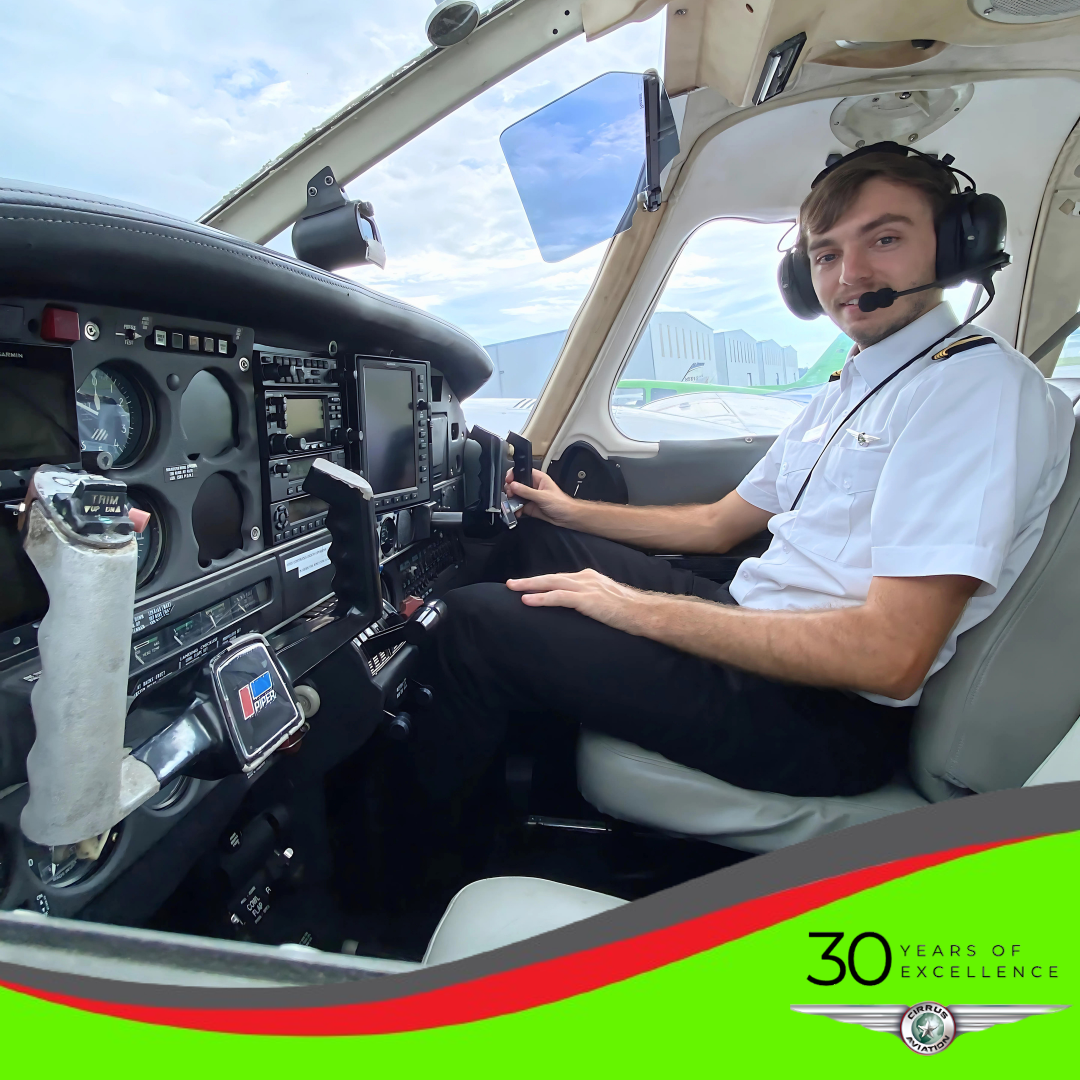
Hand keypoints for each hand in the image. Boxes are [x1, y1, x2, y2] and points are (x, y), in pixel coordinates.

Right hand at [504, 467, 578, 527]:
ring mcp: (531, 497)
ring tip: (512, 504)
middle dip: (510, 489)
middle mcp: (533, 486)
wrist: (567, 517)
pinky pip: (518, 506)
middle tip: (510, 494)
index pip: (522, 472)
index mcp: (538, 478)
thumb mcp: (542, 496)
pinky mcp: (529, 507)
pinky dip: (515, 509)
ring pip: (516, 496)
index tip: (509, 480)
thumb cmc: (561, 503)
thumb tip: (513, 485)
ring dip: (512, 500)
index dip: (514, 474)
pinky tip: (517, 511)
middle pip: (516, 484)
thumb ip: (526, 491)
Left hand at [505, 568, 651, 634]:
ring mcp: (586, 588)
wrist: (643, 613)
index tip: (527, 585)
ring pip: (552, 583)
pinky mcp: (587, 600)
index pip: (560, 577)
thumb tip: (577, 606)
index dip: (542, 582)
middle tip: (510, 583)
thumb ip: (589, 599)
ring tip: (512, 588)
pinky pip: (559, 597)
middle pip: (551, 577)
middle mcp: (586, 578)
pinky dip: (542, 598)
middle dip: (529, 580)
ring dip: (530, 586)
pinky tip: (528, 600)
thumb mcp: (605, 600)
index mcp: (589, 577)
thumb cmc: (627, 611)